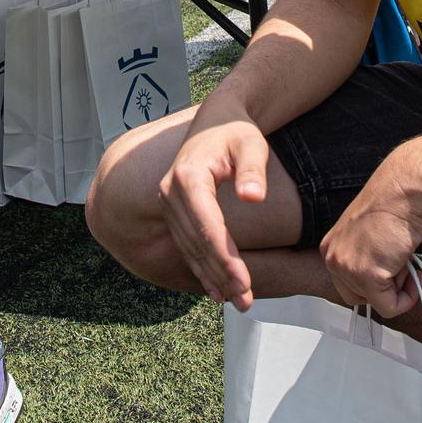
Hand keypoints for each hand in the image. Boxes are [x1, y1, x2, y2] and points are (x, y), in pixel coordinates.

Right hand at [158, 116, 269, 309]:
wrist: (218, 120)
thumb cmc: (238, 132)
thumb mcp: (252, 144)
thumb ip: (253, 170)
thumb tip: (254, 197)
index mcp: (188, 177)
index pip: (207, 227)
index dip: (226, 258)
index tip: (245, 283)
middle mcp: (170, 192)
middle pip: (197, 243)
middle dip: (222, 275)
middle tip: (246, 301)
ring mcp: (167, 203)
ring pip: (190, 249)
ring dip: (213, 278)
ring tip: (238, 302)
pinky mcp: (173, 212)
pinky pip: (186, 245)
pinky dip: (202, 269)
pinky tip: (217, 291)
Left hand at [319, 165, 421, 319]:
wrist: (404, 191)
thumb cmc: (393, 206)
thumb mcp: (367, 236)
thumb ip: (364, 259)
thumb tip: (380, 284)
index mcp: (330, 249)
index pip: (348, 284)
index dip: (374, 281)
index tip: (392, 269)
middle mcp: (333, 259)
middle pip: (358, 297)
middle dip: (384, 288)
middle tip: (401, 268)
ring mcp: (348, 269)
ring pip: (376, 303)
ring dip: (398, 289)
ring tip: (407, 262)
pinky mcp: (368, 276)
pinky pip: (390, 307)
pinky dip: (407, 298)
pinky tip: (415, 276)